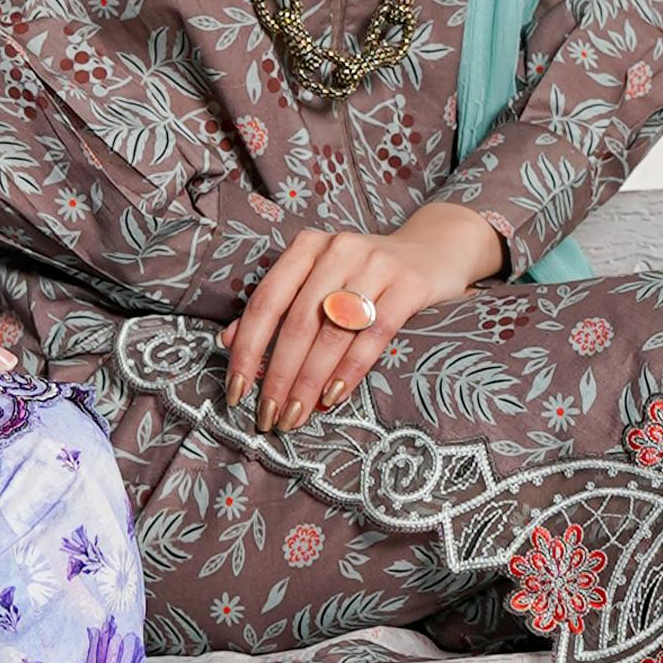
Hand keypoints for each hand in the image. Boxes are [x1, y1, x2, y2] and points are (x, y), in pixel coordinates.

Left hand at [226, 202, 505, 431]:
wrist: (435, 250)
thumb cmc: (365, 275)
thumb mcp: (319, 280)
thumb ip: (277, 307)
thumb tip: (227, 341)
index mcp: (307, 247)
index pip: (266, 301)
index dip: (247, 349)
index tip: (235, 391)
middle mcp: (338, 250)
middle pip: (298, 322)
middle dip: (278, 376)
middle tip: (268, 416)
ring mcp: (376, 264)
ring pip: (333, 332)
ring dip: (310, 381)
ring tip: (296, 415)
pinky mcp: (409, 285)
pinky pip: (374, 335)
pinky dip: (350, 369)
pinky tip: (334, 395)